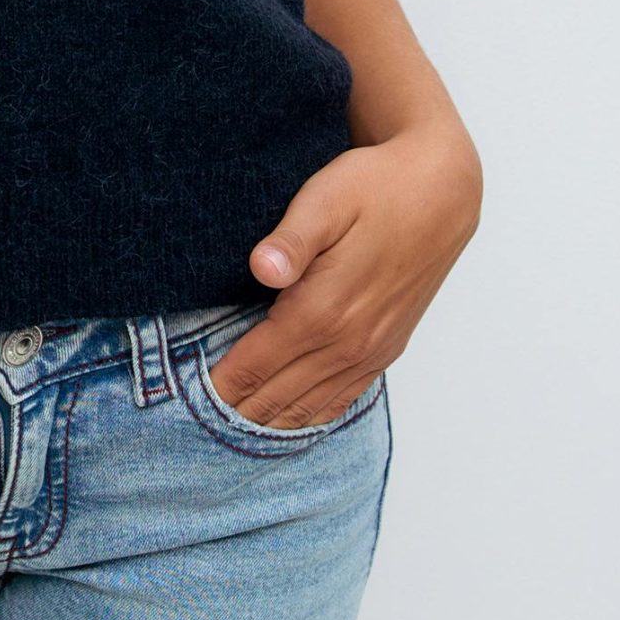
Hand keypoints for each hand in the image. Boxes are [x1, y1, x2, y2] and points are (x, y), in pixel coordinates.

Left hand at [209, 120, 481, 429]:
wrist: (441, 192)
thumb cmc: (376, 187)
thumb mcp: (327, 198)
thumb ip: (291, 239)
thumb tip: (260, 268)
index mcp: (322, 310)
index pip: (252, 366)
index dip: (214, 388)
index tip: (178, 401)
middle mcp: (347, 343)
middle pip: (274, 398)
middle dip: (232, 413)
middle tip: (189, 424)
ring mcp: (370, 352)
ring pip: (307, 409)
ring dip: (266, 423)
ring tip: (225, 432)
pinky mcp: (386, 349)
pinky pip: (341, 401)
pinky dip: (308, 417)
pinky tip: (285, 422)